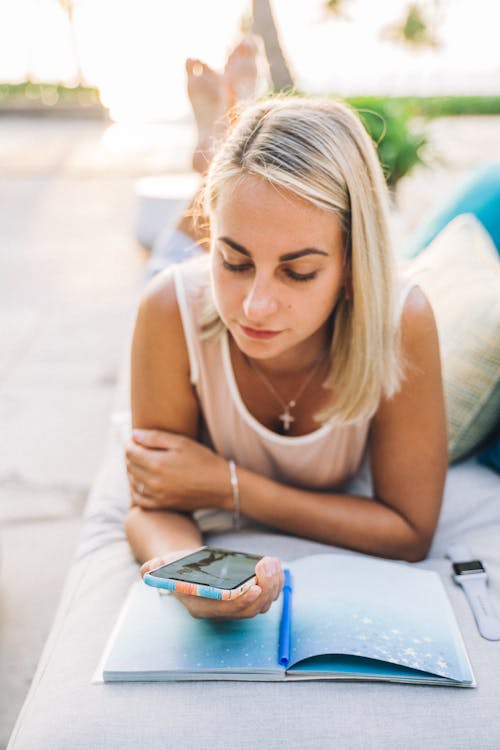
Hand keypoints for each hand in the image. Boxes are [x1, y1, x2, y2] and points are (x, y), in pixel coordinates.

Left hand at [126, 429, 231, 512]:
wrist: (221, 486)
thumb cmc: (204, 461)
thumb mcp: (182, 443)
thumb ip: (155, 438)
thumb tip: (134, 434)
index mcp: (156, 463)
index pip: (130, 451)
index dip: (130, 442)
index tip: (136, 438)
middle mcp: (153, 481)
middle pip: (129, 465)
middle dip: (131, 455)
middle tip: (141, 448)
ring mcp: (156, 496)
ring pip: (132, 481)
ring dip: (133, 470)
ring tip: (144, 462)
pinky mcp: (161, 505)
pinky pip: (138, 498)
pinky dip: (136, 488)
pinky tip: (143, 481)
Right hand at [141, 551, 283, 620]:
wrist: (189, 573)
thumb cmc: (178, 568)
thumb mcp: (164, 565)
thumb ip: (155, 568)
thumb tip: (146, 570)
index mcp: (202, 606)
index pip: (225, 610)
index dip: (241, 602)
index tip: (254, 588)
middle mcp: (222, 612)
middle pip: (250, 609)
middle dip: (264, 588)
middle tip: (267, 565)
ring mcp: (238, 607)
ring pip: (263, 603)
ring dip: (272, 584)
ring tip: (272, 562)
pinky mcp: (249, 598)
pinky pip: (268, 595)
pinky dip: (275, 581)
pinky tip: (274, 564)